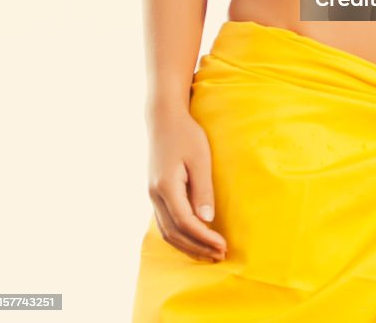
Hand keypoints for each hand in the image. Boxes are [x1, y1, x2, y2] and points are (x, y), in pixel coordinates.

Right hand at [147, 107, 226, 262]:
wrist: (164, 118)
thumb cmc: (185, 134)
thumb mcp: (200, 158)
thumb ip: (202, 189)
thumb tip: (207, 219)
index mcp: (166, 187)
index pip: (186, 223)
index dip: (204, 238)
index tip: (223, 246)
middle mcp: (155, 195)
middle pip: (174, 233)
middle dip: (197, 248)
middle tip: (219, 255)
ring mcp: (152, 195)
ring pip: (167, 232)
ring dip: (188, 246)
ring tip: (209, 253)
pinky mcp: (155, 193)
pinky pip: (165, 222)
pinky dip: (180, 236)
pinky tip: (194, 239)